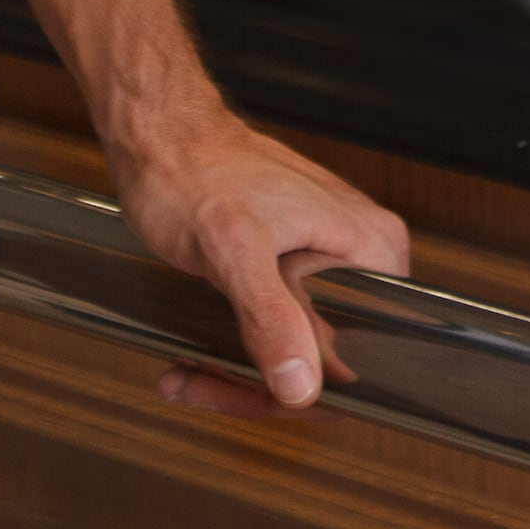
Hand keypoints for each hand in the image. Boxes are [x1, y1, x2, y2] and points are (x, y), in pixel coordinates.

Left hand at [106, 99, 411, 415]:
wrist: (159, 135)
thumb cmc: (193, 171)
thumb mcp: (233, 250)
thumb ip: (272, 318)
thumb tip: (302, 386)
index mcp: (370, 248)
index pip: (370, 355)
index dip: (314, 391)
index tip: (257, 393)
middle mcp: (360, 257)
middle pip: (332, 362)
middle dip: (262, 386)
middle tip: (204, 382)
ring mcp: (328, 262)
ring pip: (301, 352)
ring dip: (241, 373)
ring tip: (189, 372)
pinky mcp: (296, 267)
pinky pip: (281, 328)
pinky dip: (237, 350)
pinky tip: (195, 356)